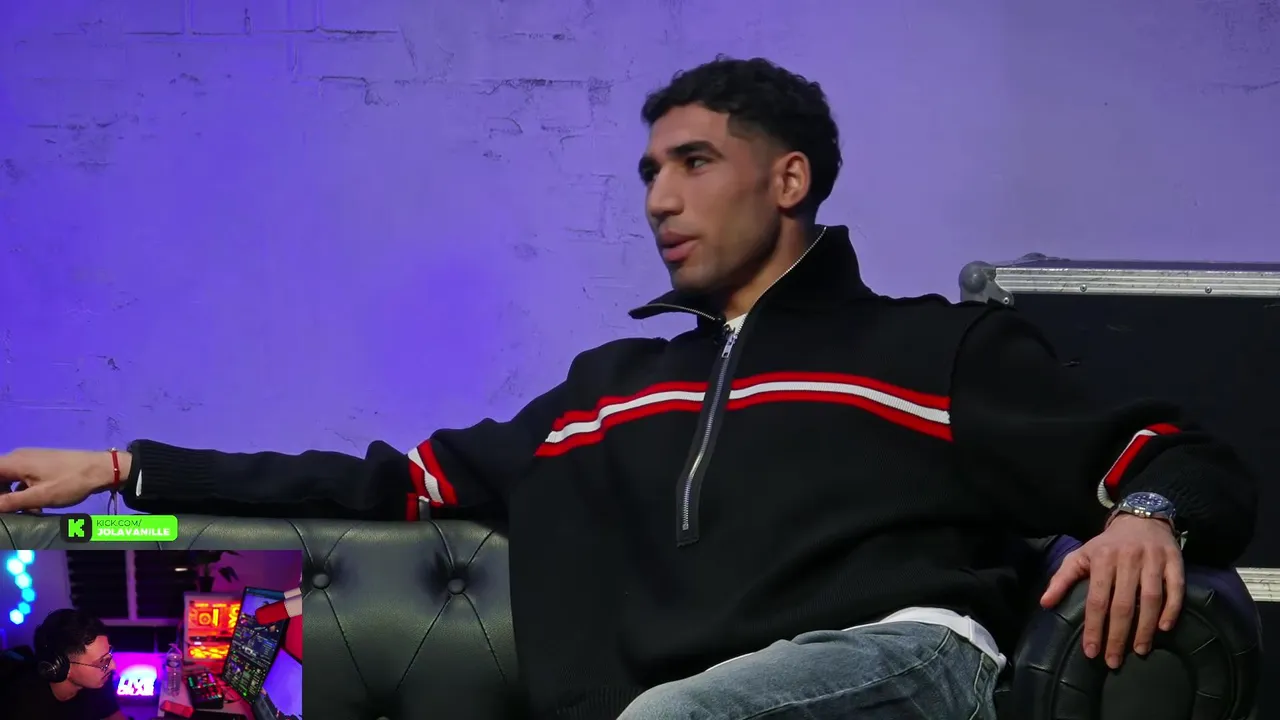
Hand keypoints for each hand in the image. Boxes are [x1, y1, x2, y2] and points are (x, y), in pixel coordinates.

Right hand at [0, 448, 126, 512]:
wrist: (101, 469)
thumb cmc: (70, 482)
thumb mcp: (39, 496)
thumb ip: (10, 501)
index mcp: (14, 462)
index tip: (1, 505)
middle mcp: (19, 457)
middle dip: (2, 495)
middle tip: (10, 510)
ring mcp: (31, 459)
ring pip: (10, 479)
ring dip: (12, 496)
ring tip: (25, 511)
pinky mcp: (41, 465)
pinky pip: (23, 478)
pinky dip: (24, 492)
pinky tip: (35, 507)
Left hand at [1039, 514, 1184, 668]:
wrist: (1141, 518)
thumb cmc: (1107, 544)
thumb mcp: (1081, 555)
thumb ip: (1062, 579)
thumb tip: (1044, 604)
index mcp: (1102, 558)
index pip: (1096, 599)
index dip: (1094, 627)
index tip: (1091, 652)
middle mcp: (1128, 559)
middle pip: (1123, 604)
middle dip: (1117, 636)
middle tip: (1113, 661)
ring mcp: (1153, 560)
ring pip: (1151, 599)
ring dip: (1145, 628)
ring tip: (1139, 650)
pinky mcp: (1174, 561)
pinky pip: (1175, 589)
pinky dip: (1172, 609)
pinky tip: (1164, 629)